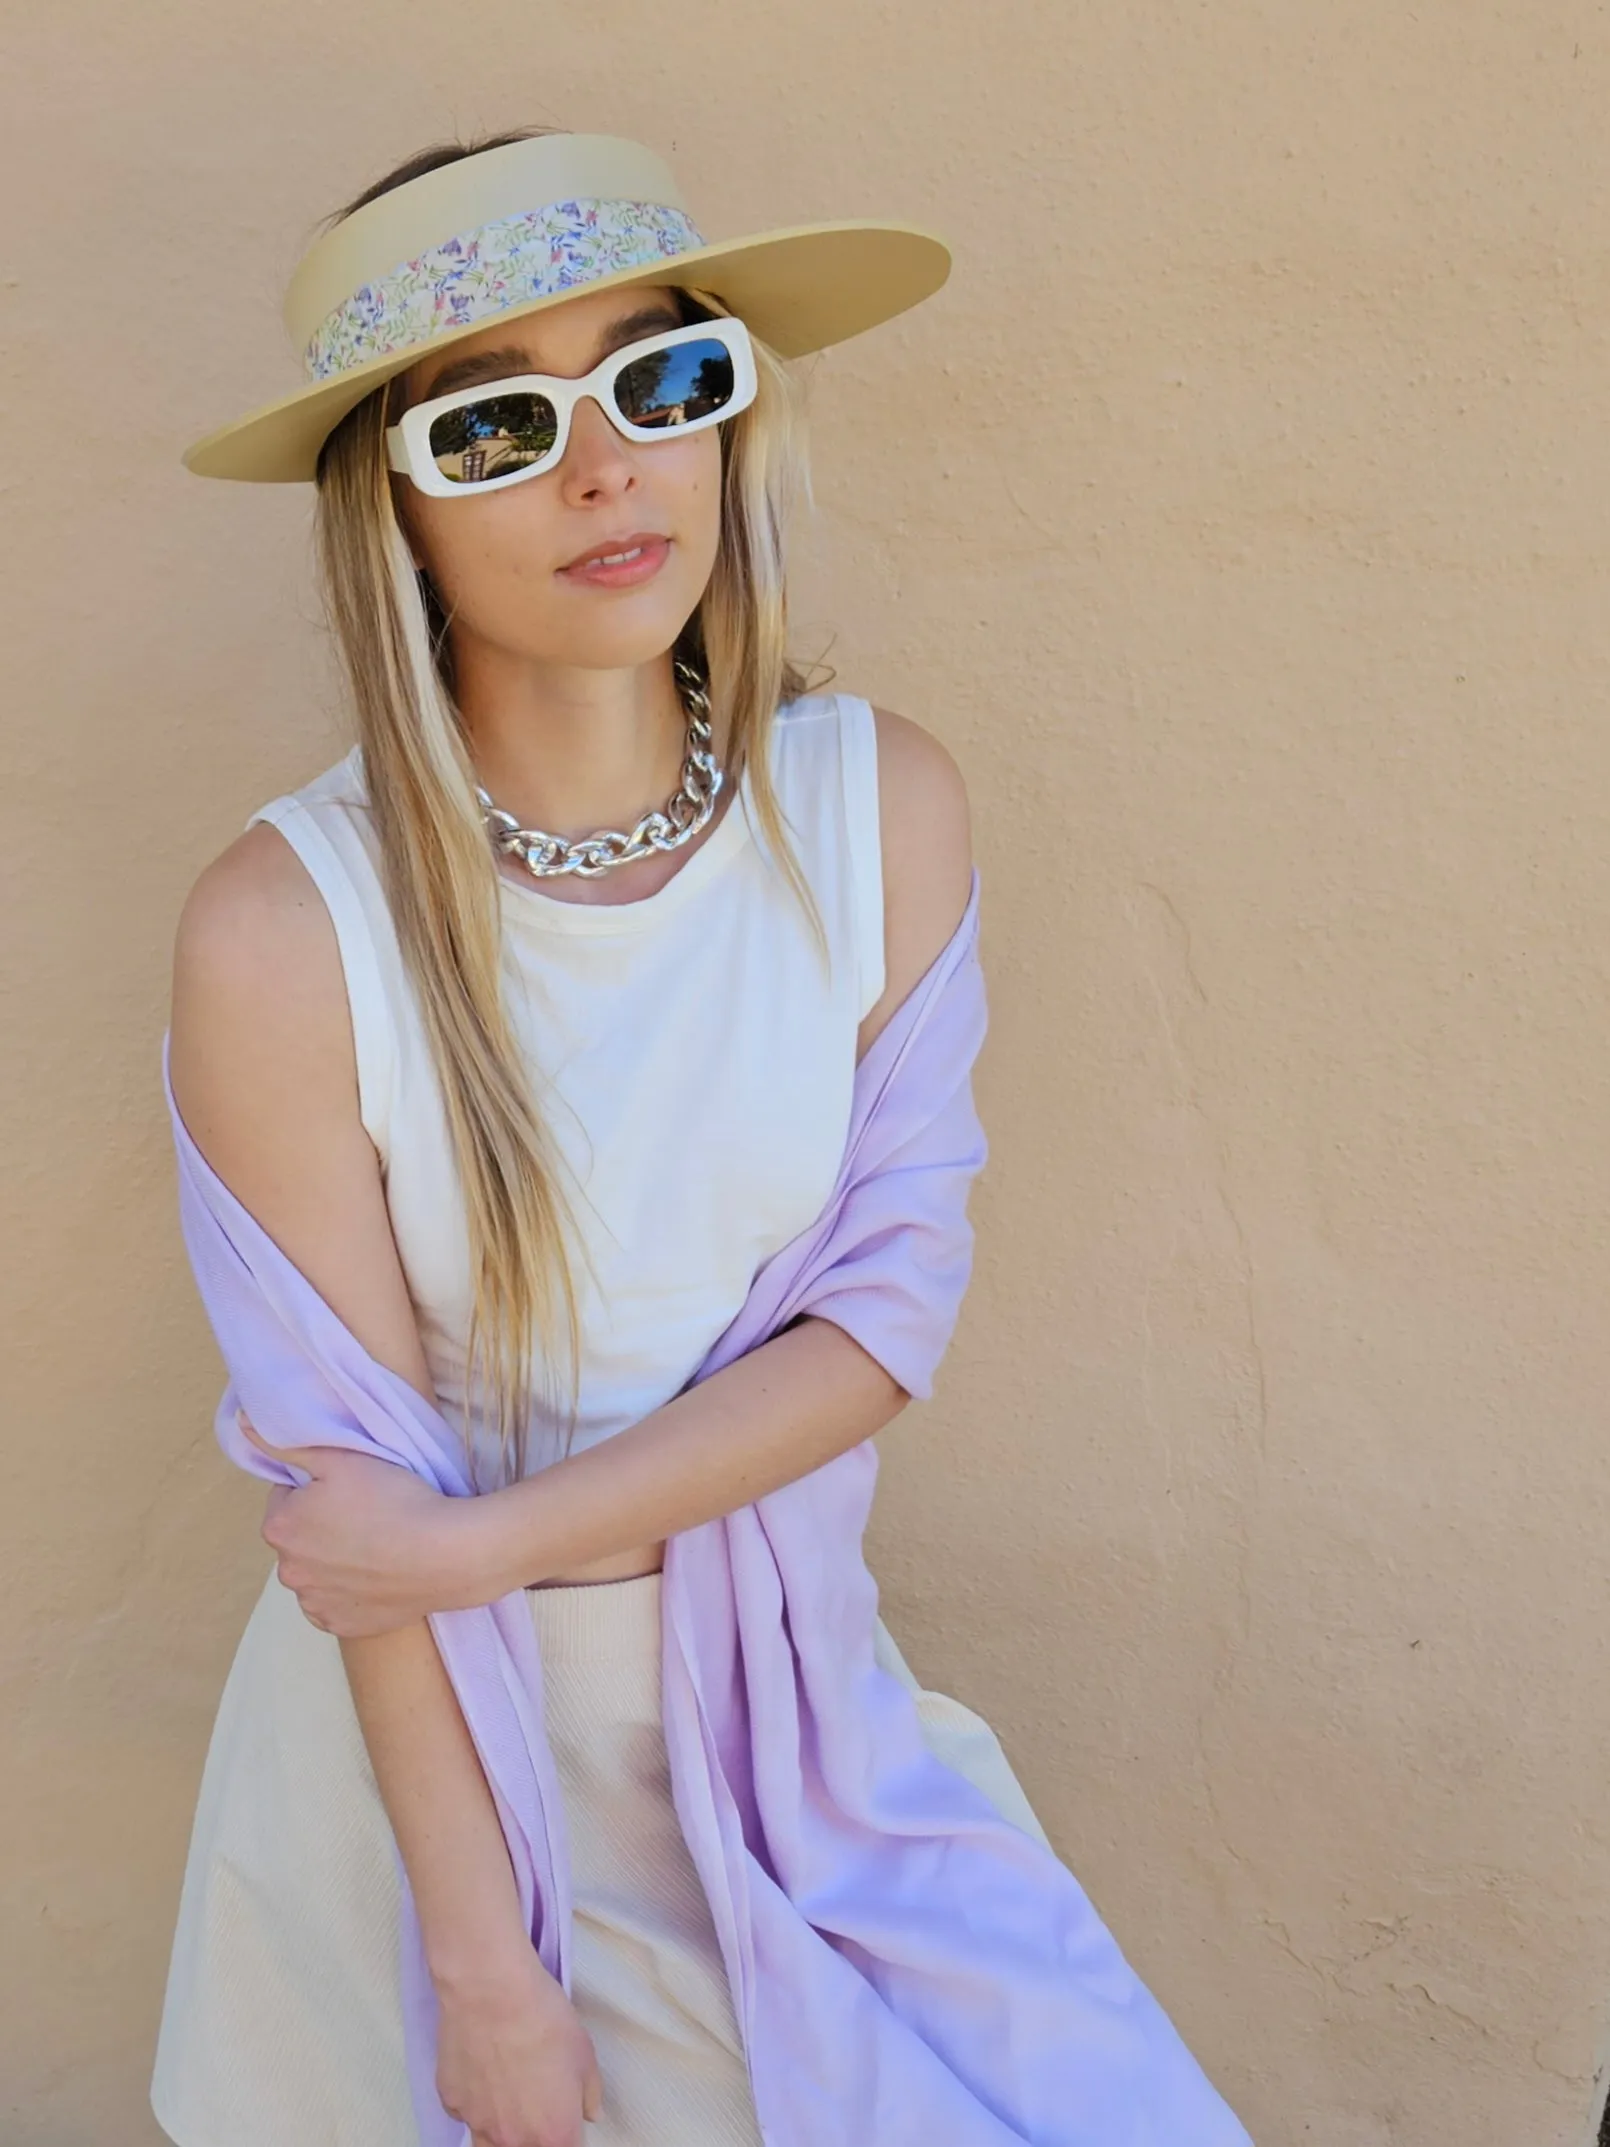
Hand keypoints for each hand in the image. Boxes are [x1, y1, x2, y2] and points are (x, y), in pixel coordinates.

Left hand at [239, 1412, 479, 1636]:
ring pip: (317, 1572)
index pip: (287, 1498)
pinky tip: (377, 1574)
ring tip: (377, 1545)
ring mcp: (313, 1603)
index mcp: (279, 1527)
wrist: (442, 1555)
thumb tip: (241, 1425)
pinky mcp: (339, 1626)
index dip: (319, 1489)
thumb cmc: (393, 1499)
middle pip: (299, 1537)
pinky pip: (334, 1603)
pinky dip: (349, 1591)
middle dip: (322, 1526)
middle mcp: (286, 1571)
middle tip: (366, 1515)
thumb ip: (285, 1444)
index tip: (352, 1489)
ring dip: (334, 1561)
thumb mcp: (340, 1459)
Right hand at [436, 1943, 602, 2146]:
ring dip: (502, 2130)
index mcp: (552, 2134)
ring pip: (488, 2145)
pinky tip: (481, 2072)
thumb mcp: (585, 2054)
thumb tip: (589, 2114)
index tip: (566, 2117)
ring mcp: (477, 2124)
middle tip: (538, 2102)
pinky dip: (476, 2103)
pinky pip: (466, 2113)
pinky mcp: (450, 2102)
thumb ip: (590, 2094)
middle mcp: (512, 2140)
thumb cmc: (545, 2021)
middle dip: (536, 2135)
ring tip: (508, 2097)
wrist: (491, 1993)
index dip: (567, 2136)